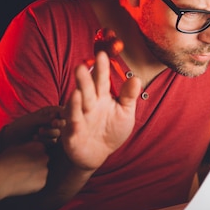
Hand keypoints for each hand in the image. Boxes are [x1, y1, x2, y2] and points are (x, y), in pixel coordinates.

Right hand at [0, 141, 48, 203]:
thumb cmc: (4, 161)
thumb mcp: (14, 147)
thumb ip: (26, 147)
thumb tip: (29, 149)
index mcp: (38, 146)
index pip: (40, 149)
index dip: (32, 154)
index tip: (24, 159)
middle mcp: (44, 157)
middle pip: (42, 160)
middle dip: (35, 164)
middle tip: (23, 169)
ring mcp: (44, 170)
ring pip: (41, 171)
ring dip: (35, 173)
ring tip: (21, 176)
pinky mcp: (42, 182)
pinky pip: (39, 182)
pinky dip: (33, 183)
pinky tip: (22, 183)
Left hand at [4, 105, 64, 144]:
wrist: (12, 139)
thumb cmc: (21, 125)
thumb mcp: (33, 119)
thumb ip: (46, 119)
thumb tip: (58, 118)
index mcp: (50, 111)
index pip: (63, 112)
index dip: (63, 116)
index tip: (55, 122)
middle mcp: (53, 120)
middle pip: (63, 123)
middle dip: (55, 126)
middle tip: (46, 127)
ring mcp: (52, 131)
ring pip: (59, 133)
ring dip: (48, 133)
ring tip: (37, 132)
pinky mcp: (50, 141)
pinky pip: (54, 141)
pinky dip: (45, 140)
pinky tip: (35, 138)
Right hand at [62, 50, 140, 170]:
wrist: (99, 154)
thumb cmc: (112, 130)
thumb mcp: (125, 112)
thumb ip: (129, 96)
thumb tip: (136, 78)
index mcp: (101, 97)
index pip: (101, 80)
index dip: (102, 69)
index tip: (102, 55)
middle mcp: (88, 105)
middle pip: (86, 90)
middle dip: (84, 80)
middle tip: (81, 66)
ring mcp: (78, 118)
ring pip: (75, 106)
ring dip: (75, 99)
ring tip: (77, 90)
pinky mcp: (72, 134)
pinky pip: (72, 125)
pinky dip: (73, 119)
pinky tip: (73, 115)